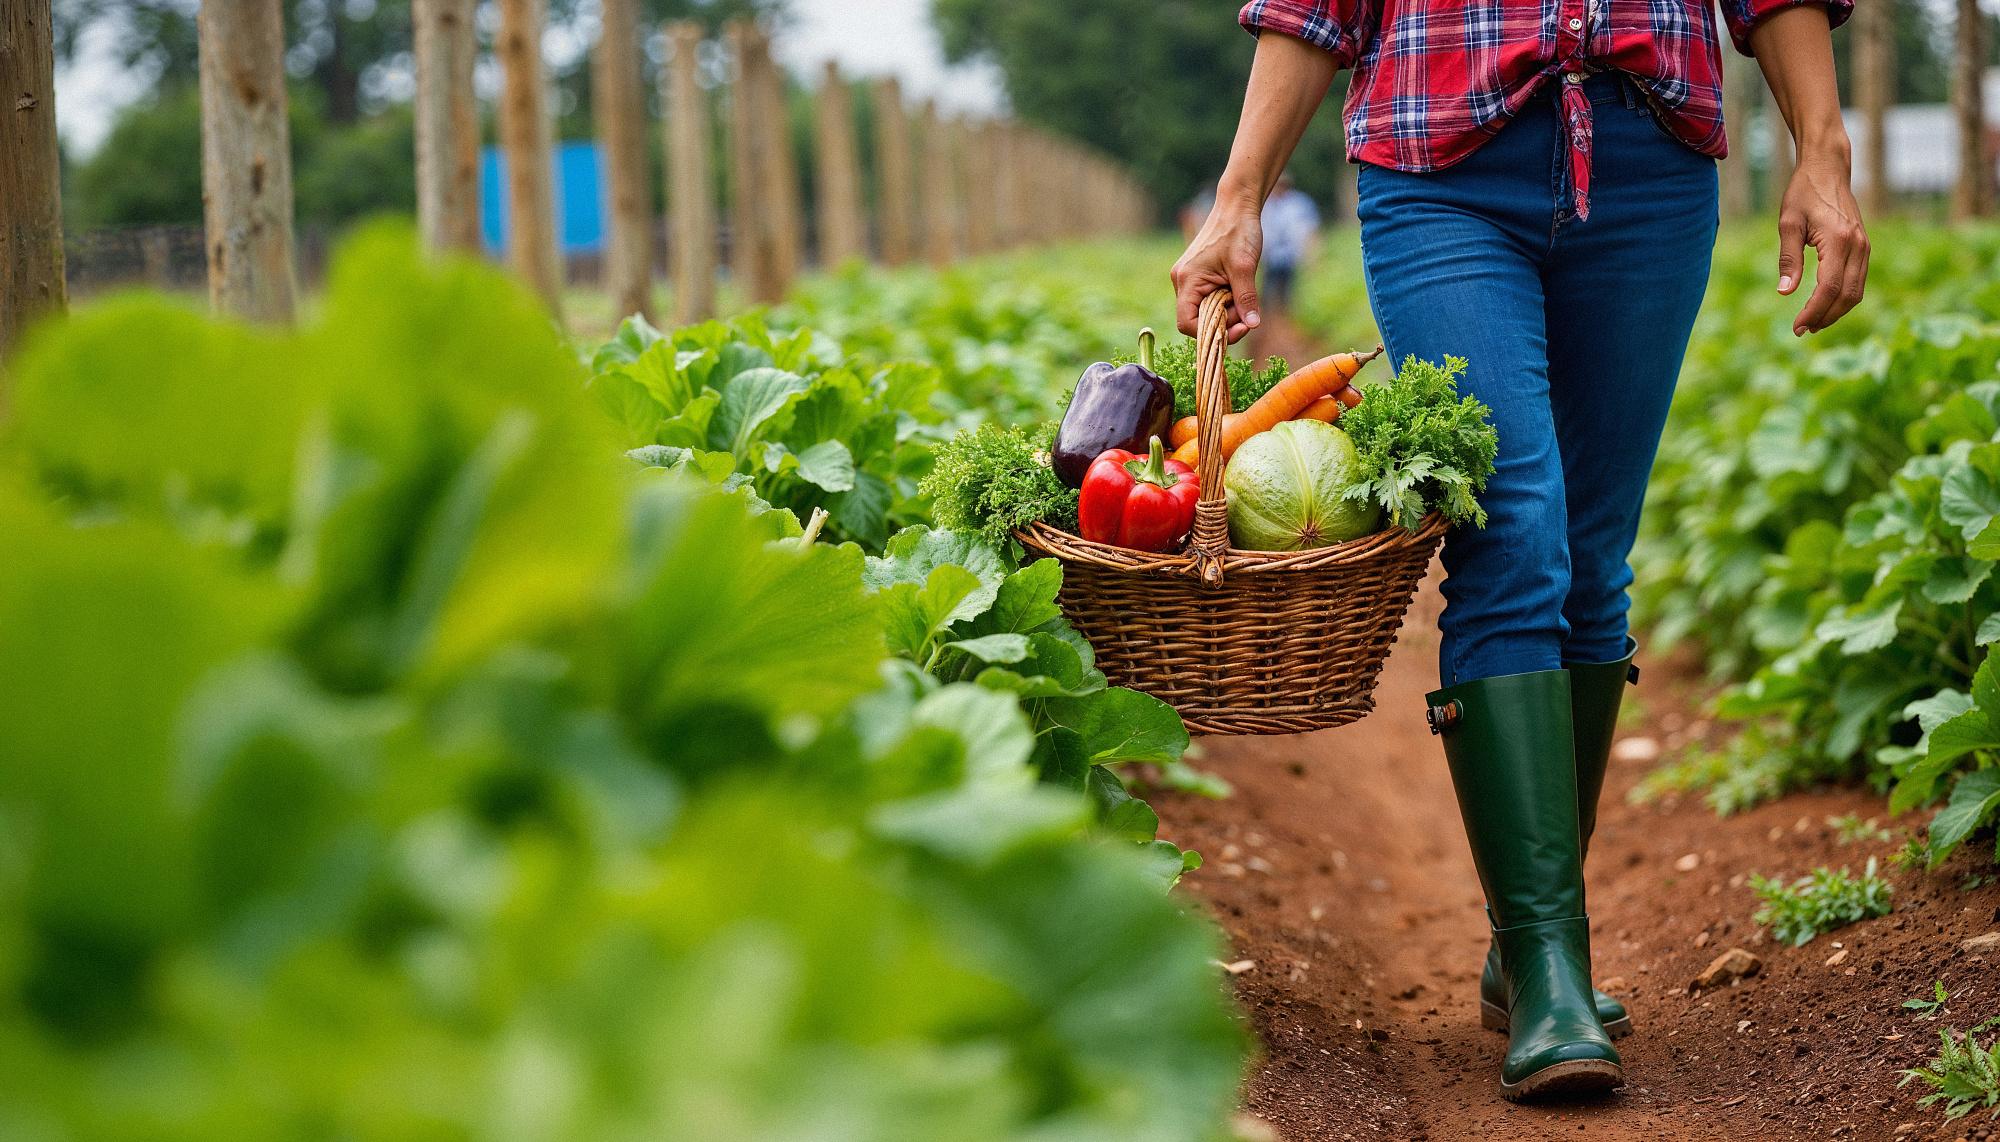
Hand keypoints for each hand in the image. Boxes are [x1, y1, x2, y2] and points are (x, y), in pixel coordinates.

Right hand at [1170, 196, 1262, 341]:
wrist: (1236, 206)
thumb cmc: (1238, 231)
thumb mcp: (1245, 267)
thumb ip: (1247, 299)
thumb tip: (1252, 325)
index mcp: (1187, 280)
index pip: (1187, 324)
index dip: (1210, 333)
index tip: (1238, 328)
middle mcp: (1182, 281)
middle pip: (1197, 319)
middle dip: (1224, 320)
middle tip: (1246, 310)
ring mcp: (1189, 279)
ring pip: (1205, 310)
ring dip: (1227, 310)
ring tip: (1243, 293)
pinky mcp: (1198, 276)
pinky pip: (1208, 299)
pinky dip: (1225, 301)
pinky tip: (1237, 288)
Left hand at [1777, 149, 1868, 334]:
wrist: (1828, 169)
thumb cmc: (1803, 194)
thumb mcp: (1788, 224)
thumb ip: (1788, 259)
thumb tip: (1785, 292)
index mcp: (1839, 240)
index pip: (1829, 288)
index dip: (1813, 311)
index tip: (1796, 327)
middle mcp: (1858, 245)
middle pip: (1847, 295)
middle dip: (1825, 317)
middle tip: (1801, 330)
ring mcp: (1864, 247)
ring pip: (1856, 291)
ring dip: (1836, 312)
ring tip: (1811, 323)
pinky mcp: (1864, 247)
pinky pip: (1858, 281)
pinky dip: (1843, 298)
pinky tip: (1824, 306)